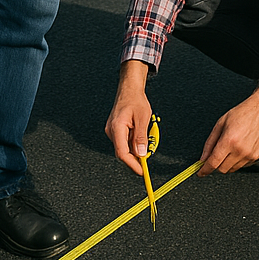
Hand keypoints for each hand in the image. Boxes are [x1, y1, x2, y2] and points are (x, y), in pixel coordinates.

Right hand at [105, 61, 153, 175]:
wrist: (129, 89)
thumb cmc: (136, 100)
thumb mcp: (143, 118)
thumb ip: (141, 137)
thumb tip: (141, 154)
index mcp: (116, 128)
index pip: (122, 153)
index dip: (132, 164)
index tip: (141, 171)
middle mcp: (111, 131)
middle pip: (122, 152)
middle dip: (135, 157)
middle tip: (147, 159)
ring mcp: (111, 131)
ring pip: (124, 147)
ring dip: (135, 149)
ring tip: (146, 140)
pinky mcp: (115, 130)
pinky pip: (124, 141)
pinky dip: (132, 143)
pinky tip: (140, 136)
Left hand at [198, 84, 258, 175]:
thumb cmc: (243, 112)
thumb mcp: (221, 123)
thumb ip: (210, 142)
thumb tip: (203, 157)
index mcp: (229, 140)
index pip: (213, 163)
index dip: (205, 170)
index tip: (201, 172)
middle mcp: (240, 150)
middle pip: (222, 169)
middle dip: (216, 165)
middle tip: (216, 155)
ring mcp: (250, 155)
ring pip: (232, 169)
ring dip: (227, 163)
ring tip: (230, 147)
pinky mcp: (257, 156)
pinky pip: (242, 166)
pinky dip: (237, 161)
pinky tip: (239, 148)